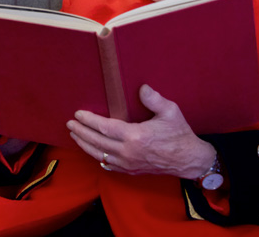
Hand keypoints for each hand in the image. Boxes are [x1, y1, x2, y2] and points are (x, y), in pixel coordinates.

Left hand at [66, 84, 215, 178]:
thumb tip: (142, 87)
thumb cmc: (180, 134)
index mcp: (135, 136)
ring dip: (85, 145)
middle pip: (97, 142)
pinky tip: (92, 152)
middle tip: (69, 124)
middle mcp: (128, 152)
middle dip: (81, 132)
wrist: (189, 160)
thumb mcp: (170, 112)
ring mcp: (128, 163)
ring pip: (99, 155)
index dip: (89, 121)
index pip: (104, 128)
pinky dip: (98, 158)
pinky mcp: (131, 170)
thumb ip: (154, 99)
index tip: (78, 114)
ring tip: (75, 136)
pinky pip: (109, 165)